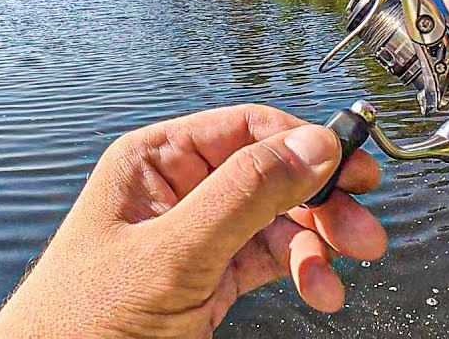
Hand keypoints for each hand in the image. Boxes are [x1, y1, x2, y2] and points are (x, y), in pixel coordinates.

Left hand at [0, 104, 385, 337]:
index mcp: (155, 160)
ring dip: (317, 244)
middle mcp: (177, 190)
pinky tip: (320, 290)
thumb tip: (312, 146)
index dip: (304, 143)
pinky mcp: (206, 279)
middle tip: (364, 227)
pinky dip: (299, 271)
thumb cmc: (83, 320)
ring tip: (345, 271)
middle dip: (320, 201)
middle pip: (270, 176)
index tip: (353, 165)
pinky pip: (266, 259)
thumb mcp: (173, 253)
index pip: (246, 130)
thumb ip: (245, 195)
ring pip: (276, 221)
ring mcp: (194, 236)